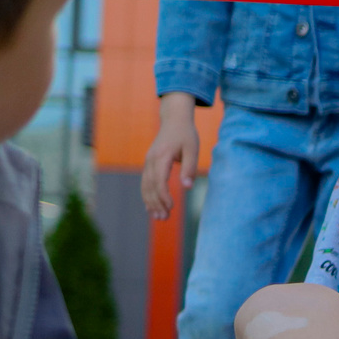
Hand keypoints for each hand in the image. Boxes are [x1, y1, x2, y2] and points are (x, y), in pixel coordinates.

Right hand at [142, 96, 201, 219]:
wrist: (174, 120)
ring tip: (158, 217)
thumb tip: (187, 187)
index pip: (159, 180)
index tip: (171, 207)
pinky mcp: (149, 164)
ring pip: (145, 185)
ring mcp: (147, 162)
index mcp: (161, 156)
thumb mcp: (193, 149)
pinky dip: (147, 195)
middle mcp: (150, 160)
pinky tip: (151, 207)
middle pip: (150, 186)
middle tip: (164, 218)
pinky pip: (145, 182)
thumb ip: (190, 168)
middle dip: (156, 203)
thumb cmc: (186, 135)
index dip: (164, 195)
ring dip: (150, 202)